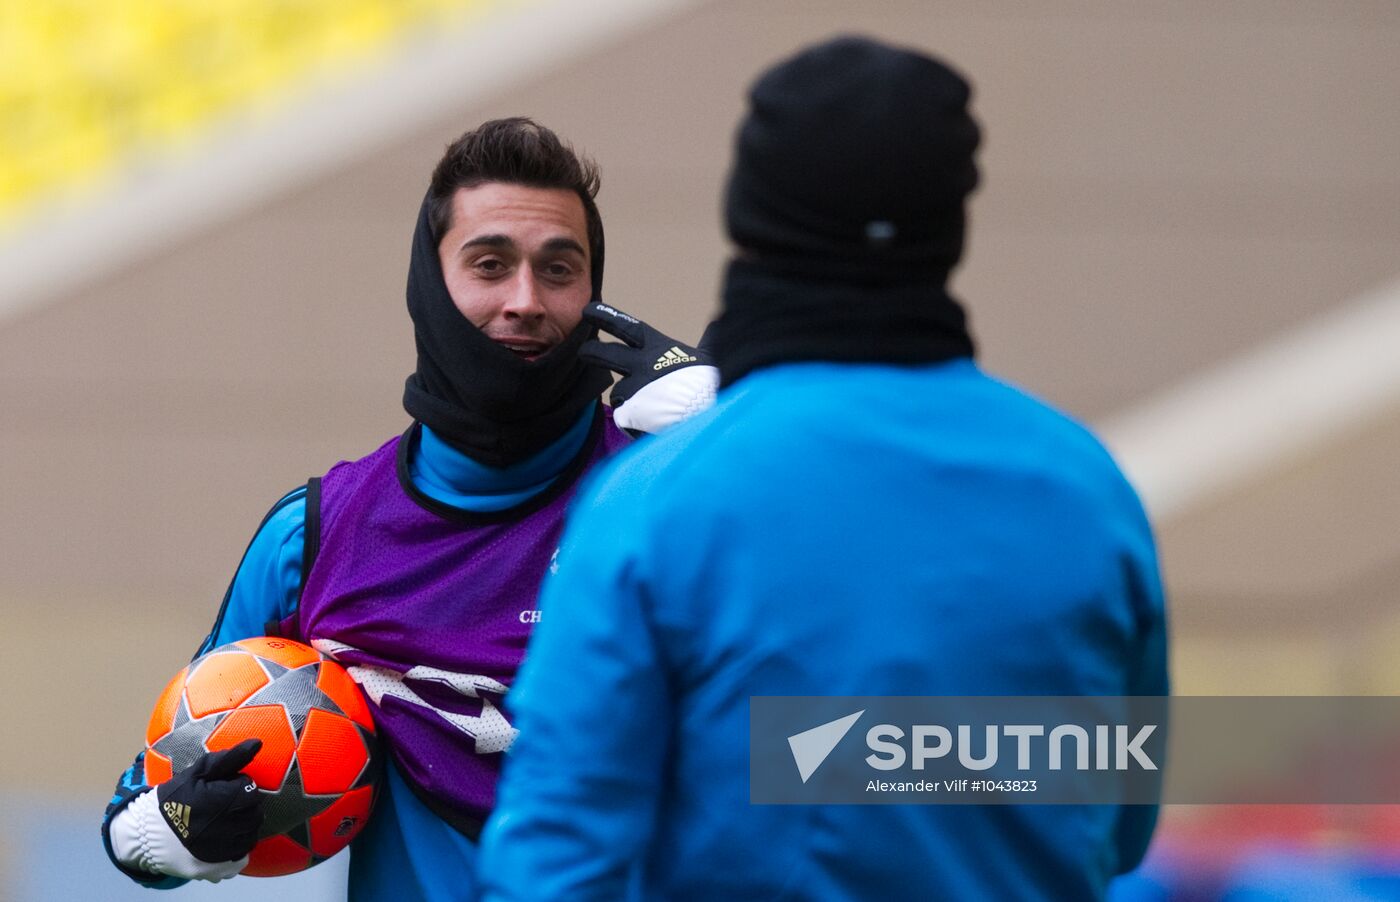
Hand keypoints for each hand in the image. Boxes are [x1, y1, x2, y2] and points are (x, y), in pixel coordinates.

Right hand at [111, 739, 264, 880]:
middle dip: (245, 806)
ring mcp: (219, 851)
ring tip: (225, 821)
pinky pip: (241, 856)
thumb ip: (229, 758)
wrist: (147, 833)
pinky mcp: (214, 868)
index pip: (251, 792)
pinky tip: (224, 839)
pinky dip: (237, 847)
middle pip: (254, 814)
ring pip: (250, 835)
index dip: (241, 788)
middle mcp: (222, 828)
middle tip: (227, 805)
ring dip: (244, 826)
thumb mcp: (197, 773)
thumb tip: (257, 743)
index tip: (227, 788)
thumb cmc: (174, 798)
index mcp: (219, 802)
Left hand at [579, 302, 717, 434]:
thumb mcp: (711, 357)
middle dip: (592, 351)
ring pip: (617, 393)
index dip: (607, 317)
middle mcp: (641, 364)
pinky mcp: (630, 413)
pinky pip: (624, 418)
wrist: (711, 412)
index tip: (588, 310)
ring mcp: (634, 389)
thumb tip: (717, 324)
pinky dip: (634, 424)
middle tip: (583, 351)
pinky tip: (650, 427)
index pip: (627, 327)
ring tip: (648, 410)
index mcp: (659, 347)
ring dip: (626, 399)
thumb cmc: (713, 384)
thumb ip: (709, 341)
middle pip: (605, 354)